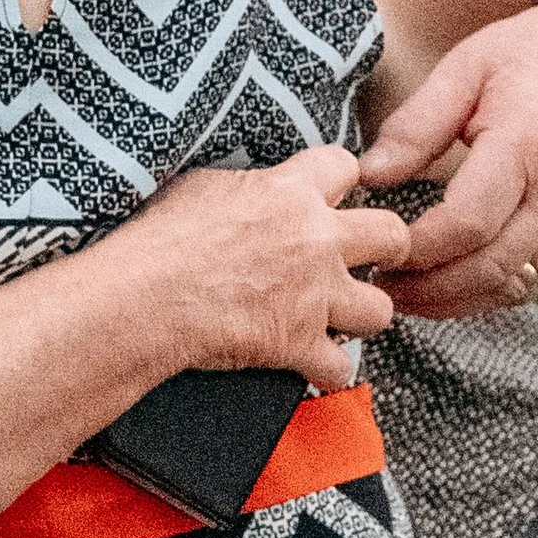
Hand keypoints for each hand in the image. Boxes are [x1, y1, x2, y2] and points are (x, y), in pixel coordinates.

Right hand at [131, 149, 409, 387]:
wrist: (146, 296)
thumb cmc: (160, 240)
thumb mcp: (201, 188)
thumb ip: (245, 189)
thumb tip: (251, 192)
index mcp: (289, 193)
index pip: (344, 166)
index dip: (343, 180)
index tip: (337, 194)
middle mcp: (315, 240)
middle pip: (390, 233)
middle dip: (388, 246)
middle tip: (375, 255)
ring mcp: (314, 294)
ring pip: (380, 307)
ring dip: (363, 315)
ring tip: (345, 317)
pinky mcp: (301, 342)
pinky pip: (340, 367)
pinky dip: (328, 372)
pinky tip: (315, 368)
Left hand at [355, 4, 537, 318]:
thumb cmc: (526, 57)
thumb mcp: (463, 69)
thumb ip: (415, 126)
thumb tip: (369, 176)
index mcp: (525, 145)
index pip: (469, 222)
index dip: (419, 248)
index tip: (379, 249)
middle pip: (491, 266)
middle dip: (430, 288)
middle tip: (382, 287)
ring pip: (513, 285)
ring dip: (456, 301)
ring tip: (407, 296)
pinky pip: (536, 282)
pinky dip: (490, 295)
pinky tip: (452, 290)